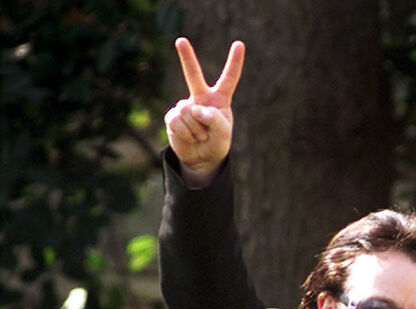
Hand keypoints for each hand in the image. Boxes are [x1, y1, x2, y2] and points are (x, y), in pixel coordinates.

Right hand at [164, 37, 244, 186]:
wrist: (202, 158)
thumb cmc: (217, 142)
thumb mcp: (224, 132)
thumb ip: (215, 119)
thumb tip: (195, 108)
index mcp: (219, 99)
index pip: (229, 78)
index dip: (234, 62)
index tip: (239, 44)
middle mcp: (200, 98)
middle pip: (193, 75)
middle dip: (186, 57)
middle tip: (180, 40)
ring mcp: (185, 106)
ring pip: (188, 112)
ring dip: (197, 130)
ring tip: (200, 136)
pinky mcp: (172, 117)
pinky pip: (178, 122)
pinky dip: (186, 134)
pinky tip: (190, 138)